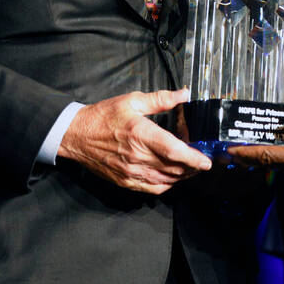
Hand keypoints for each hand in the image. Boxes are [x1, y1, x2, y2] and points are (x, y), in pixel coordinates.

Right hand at [57, 89, 211, 194]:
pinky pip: (152, 189)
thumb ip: (160, 99)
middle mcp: (137, 156)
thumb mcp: (132, 101)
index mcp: (141, 134)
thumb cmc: (103, 116)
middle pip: (174, 168)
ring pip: (166, 180)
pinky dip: (167, 184)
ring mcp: (131, 172)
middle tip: (202, 161)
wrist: (76, 135)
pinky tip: (172, 176)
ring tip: (191, 168)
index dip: (194, 158)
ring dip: (182, 176)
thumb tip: (183, 94)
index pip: (174, 151)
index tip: (206, 161)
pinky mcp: (125, 181)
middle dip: (192, 167)